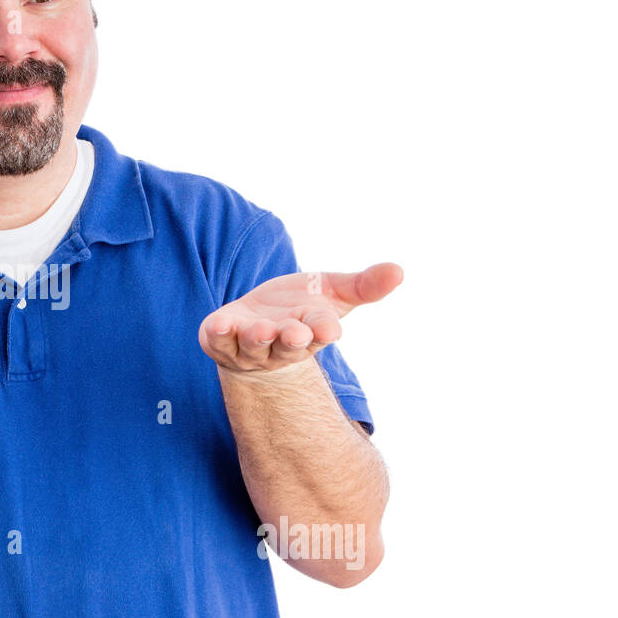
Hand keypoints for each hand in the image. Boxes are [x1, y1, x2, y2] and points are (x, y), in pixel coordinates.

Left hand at [198, 263, 402, 373]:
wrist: (259, 328)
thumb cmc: (300, 309)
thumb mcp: (333, 293)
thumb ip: (364, 286)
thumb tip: (399, 270)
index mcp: (311, 331)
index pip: (321, 331)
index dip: (324, 330)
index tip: (330, 330)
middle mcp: (281, 345)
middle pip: (288, 344)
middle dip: (292, 339)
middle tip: (296, 333)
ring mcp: (249, 347)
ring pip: (253, 346)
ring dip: (257, 338)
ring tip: (261, 329)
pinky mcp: (220, 342)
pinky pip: (218, 342)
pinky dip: (218, 335)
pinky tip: (218, 325)